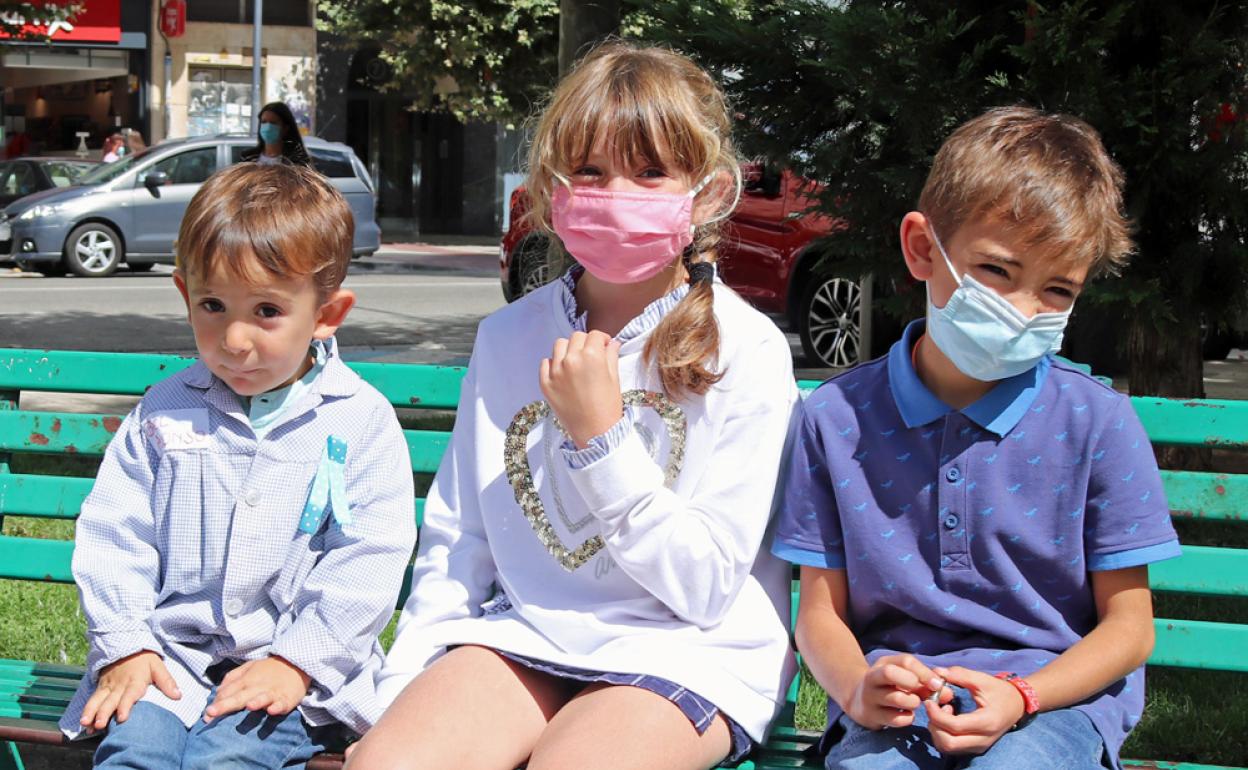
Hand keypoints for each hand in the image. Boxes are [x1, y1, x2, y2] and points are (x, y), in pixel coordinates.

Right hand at [81, 650, 180, 730]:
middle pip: (110, 701)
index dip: (126, 706)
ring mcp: (108, 686)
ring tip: (86, 724)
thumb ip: (167, 682)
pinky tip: (83, 722)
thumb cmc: (144, 659)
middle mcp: (119, 685)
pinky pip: (93, 699)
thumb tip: (178, 696)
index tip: (122, 717)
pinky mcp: (101, 687)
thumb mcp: (158, 666)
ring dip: (91, 712)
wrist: (126, 645)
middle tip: (99, 725)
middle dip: (104, 713)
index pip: (130, 694)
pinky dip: (87, 710)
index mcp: (134, 681)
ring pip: (97, 700)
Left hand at [203, 656, 311, 721]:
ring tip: (247, 707)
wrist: (297, 663)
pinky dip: (277, 707)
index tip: (206, 715)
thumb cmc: (269, 669)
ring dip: (255, 702)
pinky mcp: (287, 698)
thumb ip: (232, 679)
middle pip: (240, 696)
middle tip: (211, 713)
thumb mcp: (249, 667)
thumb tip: (217, 692)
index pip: (228, 692)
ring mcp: (273, 692)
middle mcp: (258, 686)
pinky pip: (282, 703)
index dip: (217, 703)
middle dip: (225, 705)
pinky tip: (272, 710)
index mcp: (247, 679)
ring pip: (262, 698)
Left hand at [539, 330, 622, 448]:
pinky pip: (545, 363)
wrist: (595, 434)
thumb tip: (611, 343)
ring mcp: (555, 372)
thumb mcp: (615, 379)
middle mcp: (571, 360)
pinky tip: (564, 372)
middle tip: (592, 354)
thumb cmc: (608, 408)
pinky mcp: (545, 384)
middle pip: (576, 337)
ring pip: (559, 345)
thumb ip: (611, 356)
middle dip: (586, 342)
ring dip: (569, 349)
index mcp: (591, 357)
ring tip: (576, 362)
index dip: (601, 339)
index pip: (594, 335)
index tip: (604, 345)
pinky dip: (554, 363)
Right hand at [844, 654, 950, 729]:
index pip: (905, 662)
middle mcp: (872, 678)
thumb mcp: (901, 677)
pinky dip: (907, 718)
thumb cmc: (889, 686)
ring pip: (896, 698)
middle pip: (891, 673)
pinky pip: (896, 719)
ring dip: (913, 702)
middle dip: (913, 684)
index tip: (937, 684)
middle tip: (922, 694)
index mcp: (883, 664)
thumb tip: (948, 693)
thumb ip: (924, 682)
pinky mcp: (871, 716)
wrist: (859, 700)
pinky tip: (907, 715)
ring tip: (914, 704)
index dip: (924, 673)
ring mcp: (870, 697)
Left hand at [923, 666, 1026, 754]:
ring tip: (942, 712)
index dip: (936, 714)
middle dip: (934, 726)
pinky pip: (952, 748)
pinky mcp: (975, 748)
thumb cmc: (1000, 691)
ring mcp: (979, 746)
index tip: (929, 701)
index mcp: (987, 722)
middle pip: (948, 743)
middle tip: (935, 708)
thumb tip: (937, 672)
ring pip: (948, 748)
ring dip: (937, 731)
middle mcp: (983, 739)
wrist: (1017, 705)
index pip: (955, 726)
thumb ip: (960, 675)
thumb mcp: (982, 680)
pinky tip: (948, 719)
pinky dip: (943, 735)